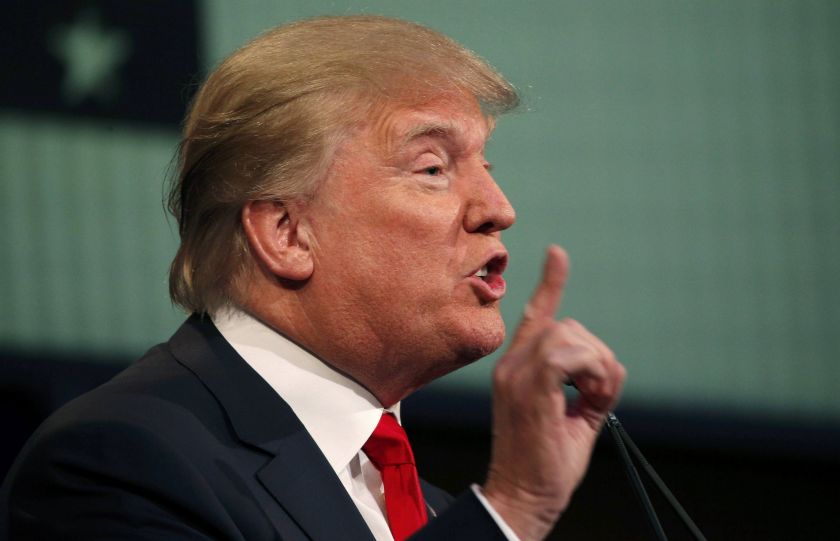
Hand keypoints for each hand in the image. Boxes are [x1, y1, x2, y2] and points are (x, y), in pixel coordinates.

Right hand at [483, 245, 625, 540]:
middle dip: (596, 354)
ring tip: (594, 400)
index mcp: (517, 370)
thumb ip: (587, 387)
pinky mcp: (527, 387)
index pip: (534, 317)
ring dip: (595, 365)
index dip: (550, 284)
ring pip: (568, 336)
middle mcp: (511, 366)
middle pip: (565, 326)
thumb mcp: (575, 418)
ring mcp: (516, 375)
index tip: (558, 254)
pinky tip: (590, 398)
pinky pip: (565, 355)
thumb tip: (609, 365)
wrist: (523, 497)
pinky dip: (591, 372)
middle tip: (598, 395)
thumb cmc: (547, 466)